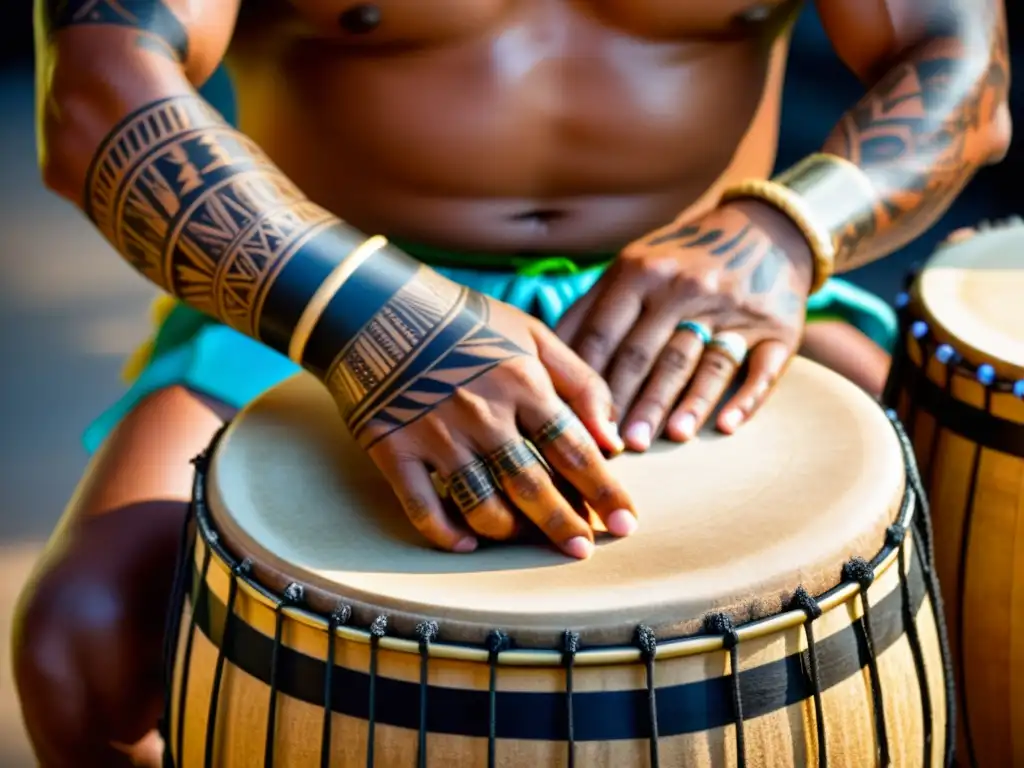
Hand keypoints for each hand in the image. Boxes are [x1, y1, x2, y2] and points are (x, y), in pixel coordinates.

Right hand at [323, 268, 636, 558]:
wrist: (374, 304)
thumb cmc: (463, 319)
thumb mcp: (531, 333)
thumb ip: (579, 381)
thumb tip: (610, 437)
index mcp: (521, 382)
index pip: (573, 449)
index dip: (603, 490)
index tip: (625, 522)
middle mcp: (482, 414)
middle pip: (533, 485)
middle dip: (564, 525)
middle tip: (584, 551)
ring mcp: (436, 435)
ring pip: (481, 504)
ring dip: (510, 531)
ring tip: (526, 539)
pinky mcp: (394, 450)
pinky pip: (422, 507)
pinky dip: (446, 533)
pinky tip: (467, 543)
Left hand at [556, 200, 813, 449]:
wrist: (765, 229)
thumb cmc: (681, 259)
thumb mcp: (634, 264)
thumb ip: (592, 306)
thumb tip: (545, 355)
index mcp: (641, 273)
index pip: (605, 334)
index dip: (587, 380)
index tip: (574, 421)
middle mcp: (685, 288)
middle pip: (649, 353)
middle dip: (629, 402)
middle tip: (615, 446)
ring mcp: (733, 309)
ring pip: (701, 362)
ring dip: (684, 403)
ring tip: (668, 439)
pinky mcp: (777, 329)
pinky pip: (761, 368)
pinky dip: (745, 398)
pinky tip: (727, 427)